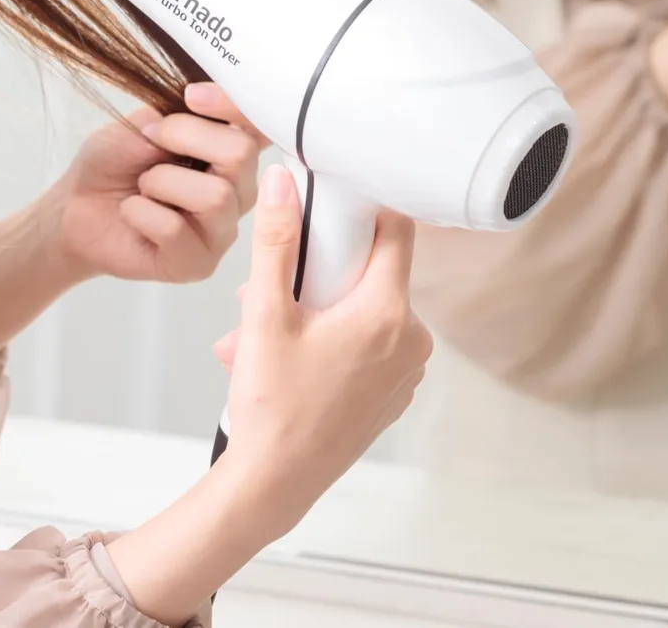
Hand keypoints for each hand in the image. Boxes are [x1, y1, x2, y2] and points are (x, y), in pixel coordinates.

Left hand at [46, 83, 268, 284]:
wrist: (77, 207)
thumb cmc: (114, 165)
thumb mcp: (140, 124)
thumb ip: (176, 116)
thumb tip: (199, 110)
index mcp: (231, 151)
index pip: (258, 123)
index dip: (232, 105)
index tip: (192, 96)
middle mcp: (238, 190)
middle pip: (241, 154)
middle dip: (186, 137)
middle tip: (152, 141)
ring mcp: (222, 230)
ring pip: (215, 197)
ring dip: (161, 181)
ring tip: (142, 187)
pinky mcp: (198, 263)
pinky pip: (175, 230)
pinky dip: (141, 212)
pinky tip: (133, 212)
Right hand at [215, 165, 430, 541]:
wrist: (274, 483)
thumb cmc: (271, 406)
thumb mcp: (265, 313)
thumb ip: (276, 242)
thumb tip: (282, 184)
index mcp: (388, 312)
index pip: (395, 229)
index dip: (358, 213)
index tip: (322, 214)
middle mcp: (411, 340)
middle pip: (368, 273)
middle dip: (313, 275)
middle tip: (262, 293)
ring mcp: (406, 371)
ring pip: (360, 311)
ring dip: (311, 312)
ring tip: (256, 336)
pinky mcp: (392, 393)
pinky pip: (364, 345)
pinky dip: (326, 342)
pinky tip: (282, 360)